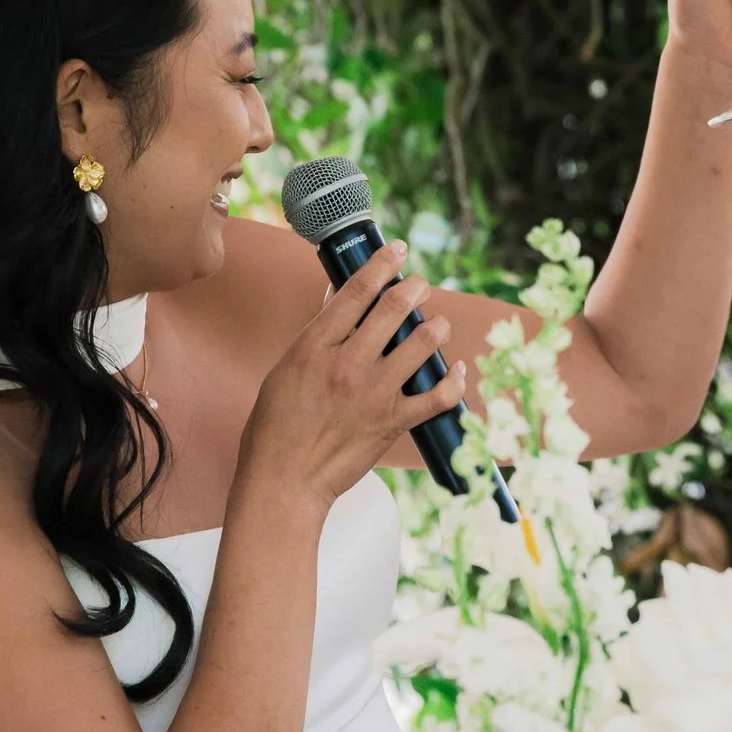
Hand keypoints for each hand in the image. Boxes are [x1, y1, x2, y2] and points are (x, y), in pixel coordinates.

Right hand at [236, 242, 468, 508]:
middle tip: (420, 283)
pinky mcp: (394, 422)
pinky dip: (454, 380)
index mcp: (315, 347)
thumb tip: (341, 300)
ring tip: (436, 324)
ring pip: (422, 342)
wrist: (284, 480)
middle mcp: (348, 364)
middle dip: (415, 287)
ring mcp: (375, 393)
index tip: (396, 251)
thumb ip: (317, 336)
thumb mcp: (285, 369)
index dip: (381, 264)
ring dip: (436, 327)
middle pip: (394, 308)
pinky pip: (439, 396)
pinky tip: (456, 370)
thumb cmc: (276, 427)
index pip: (356, 291)